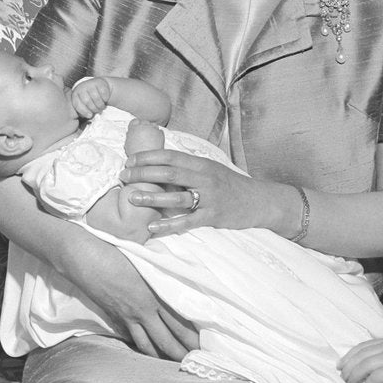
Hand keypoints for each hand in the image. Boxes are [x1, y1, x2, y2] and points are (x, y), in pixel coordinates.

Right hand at [63, 230, 198, 357]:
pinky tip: (149, 353)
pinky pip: (132, 339)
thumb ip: (164, 271)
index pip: (179, 322)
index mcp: (155, 294)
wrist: (88, 259)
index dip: (191, 337)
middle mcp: (143, 310)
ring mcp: (128, 318)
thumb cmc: (119, 253)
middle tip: (194, 362)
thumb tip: (179, 276)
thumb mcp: (148, 260)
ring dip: (161, 356)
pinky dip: (142, 347)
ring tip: (173, 364)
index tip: (203, 346)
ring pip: (148, 345)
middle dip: (181, 353)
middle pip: (166, 339)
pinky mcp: (115, 319)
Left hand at [70, 77, 111, 117]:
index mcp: (75, 94)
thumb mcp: (84, 103)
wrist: (97, 85)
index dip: (84, 112)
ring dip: (100, 105)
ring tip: (102, 107)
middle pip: (87, 101)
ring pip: (96, 98)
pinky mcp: (99, 82)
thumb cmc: (90, 97)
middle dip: (94, 109)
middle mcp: (81, 88)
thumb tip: (88, 117)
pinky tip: (104, 100)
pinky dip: (105, 99)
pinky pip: (103, 93)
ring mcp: (90, 84)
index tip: (90, 116)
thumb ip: (83, 110)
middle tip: (98, 111)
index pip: (77, 104)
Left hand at [120, 145, 266, 234]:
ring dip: (152, 197)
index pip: (171, 156)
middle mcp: (205, 178)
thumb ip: (190, 168)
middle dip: (143, 173)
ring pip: (176, 196)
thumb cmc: (231, 186)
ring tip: (132, 197)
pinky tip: (152, 227)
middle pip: (169, 173)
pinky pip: (187, 221)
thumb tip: (161, 166)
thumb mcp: (212, 170)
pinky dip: (169, 224)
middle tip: (123, 175)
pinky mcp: (213, 216)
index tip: (130, 160)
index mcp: (202, 164)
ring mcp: (209, 198)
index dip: (149, 157)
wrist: (259, 201)